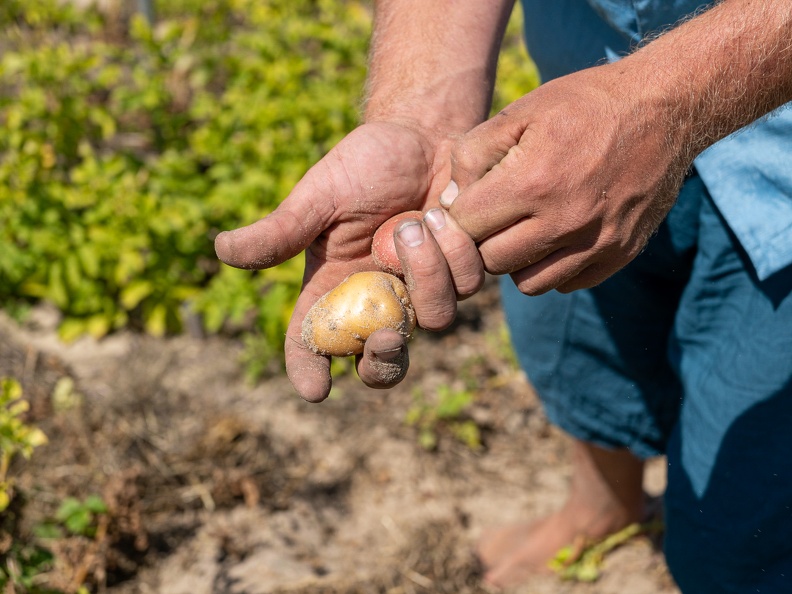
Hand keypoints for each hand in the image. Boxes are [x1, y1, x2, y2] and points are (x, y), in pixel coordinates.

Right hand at [214, 122, 480, 401]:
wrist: (422, 135)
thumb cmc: (363, 165)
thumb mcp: (319, 196)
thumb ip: (281, 230)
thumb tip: (222, 250)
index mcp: (334, 290)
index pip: (313, 345)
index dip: (310, 372)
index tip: (315, 388)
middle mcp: (379, 300)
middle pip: (384, 362)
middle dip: (385, 361)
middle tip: (386, 336)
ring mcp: (424, 290)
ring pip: (436, 317)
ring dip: (426, 268)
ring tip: (416, 219)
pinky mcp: (463, 273)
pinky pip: (468, 283)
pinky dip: (457, 247)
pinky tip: (446, 209)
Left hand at [440, 62, 692, 294]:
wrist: (664, 107)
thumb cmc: (584, 105)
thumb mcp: (520, 111)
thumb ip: (473, 154)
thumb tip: (448, 202)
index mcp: (532, 182)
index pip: (467, 226)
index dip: (459, 214)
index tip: (469, 201)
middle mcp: (564, 220)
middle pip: (491, 261)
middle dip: (484, 241)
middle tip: (495, 217)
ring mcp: (596, 242)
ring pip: (527, 284)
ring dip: (517, 261)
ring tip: (524, 229)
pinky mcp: (619, 253)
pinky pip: (566, 283)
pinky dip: (553, 267)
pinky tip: (556, 237)